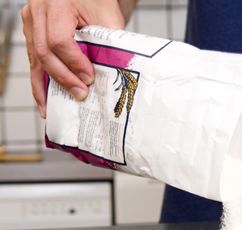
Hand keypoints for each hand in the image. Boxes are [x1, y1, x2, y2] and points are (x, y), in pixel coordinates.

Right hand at [21, 0, 125, 116]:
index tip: (89, 78)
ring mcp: (30, 20)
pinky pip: (32, 58)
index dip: (74, 63)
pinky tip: (44, 99)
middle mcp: (38, 11)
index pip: (59, 40)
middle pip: (44, 51)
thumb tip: (112, 75)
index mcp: (56, 4)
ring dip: (45, 84)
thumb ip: (108, 41)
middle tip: (80, 94)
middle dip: (62, 77)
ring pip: (34, 57)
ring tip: (52, 108)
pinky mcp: (31, 30)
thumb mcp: (107, 15)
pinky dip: (39, 79)